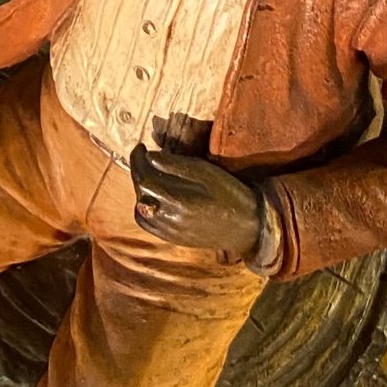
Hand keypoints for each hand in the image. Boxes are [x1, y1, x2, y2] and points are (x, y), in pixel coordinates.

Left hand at [129, 143, 262, 260]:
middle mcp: (170, 220)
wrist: (249, 227)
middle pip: (140, 192)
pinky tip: (152, 197)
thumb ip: (177, 166)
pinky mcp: (173, 239)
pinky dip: (143, 209)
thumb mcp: (208, 173)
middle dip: (138, 171)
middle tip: (143, 157)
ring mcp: (170, 233)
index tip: (141, 146)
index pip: (144, 178)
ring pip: (140, 209)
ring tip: (149, 176)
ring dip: (140, 190)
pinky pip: (148, 225)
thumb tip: (150, 156)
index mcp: (178, 202)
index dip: (137, 159)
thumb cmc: (231, 195)